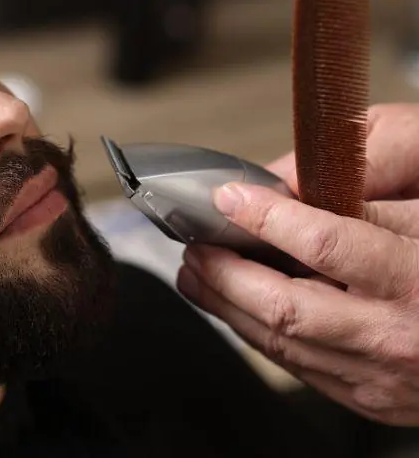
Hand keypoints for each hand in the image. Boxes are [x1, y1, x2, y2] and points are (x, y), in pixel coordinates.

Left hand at [176, 103, 418, 425]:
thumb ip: (370, 209)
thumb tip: (291, 194)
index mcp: (418, 283)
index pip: (328, 246)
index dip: (268, 219)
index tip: (229, 199)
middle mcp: (395, 338)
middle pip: (286, 307)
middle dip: (226, 275)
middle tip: (195, 248)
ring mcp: (379, 377)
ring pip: (280, 343)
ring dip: (227, 307)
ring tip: (197, 276)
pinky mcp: (367, 398)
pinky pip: (296, 366)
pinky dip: (257, 333)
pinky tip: (235, 309)